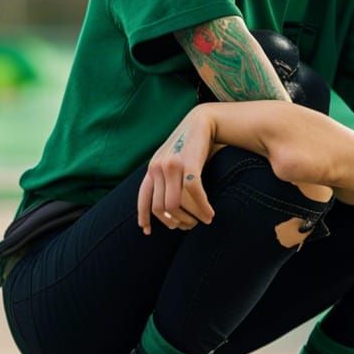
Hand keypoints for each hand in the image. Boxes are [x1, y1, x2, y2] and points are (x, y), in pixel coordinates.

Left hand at [137, 106, 216, 234]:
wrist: (203, 121)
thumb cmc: (191, 145)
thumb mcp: (172, 160)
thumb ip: (167, 179)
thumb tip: (169, 206)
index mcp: (153, 168)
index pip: (143, 198)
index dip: (144, 217)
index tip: (148, 232)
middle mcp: (158, 167)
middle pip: (161, 208)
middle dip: (176, 222)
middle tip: (190, 226)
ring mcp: (172, 165)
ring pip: (176, 205)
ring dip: (191, 218)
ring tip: (203, 221)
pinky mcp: (189, 163)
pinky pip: (193, 193)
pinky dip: (203, 208)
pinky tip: (210, 214)